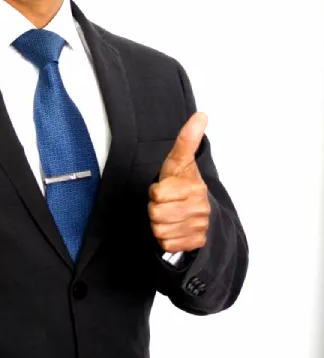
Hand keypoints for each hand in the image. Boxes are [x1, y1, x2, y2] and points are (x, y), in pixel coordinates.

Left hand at [148, 112, 210, 252]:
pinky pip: (166, 243)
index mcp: (195, 187)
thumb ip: (188, 138)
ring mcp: (200, 227)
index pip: (157, 194)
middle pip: (156, 213)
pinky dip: (166, 238)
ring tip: (170, 214)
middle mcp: (200, 208)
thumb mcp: (179, 160)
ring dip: (159, 223)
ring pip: (159, 230)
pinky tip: (175, 228)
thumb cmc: (182, 182)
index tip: (164, 187)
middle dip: (155, 208)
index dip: (155, 191)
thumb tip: (202, 114)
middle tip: (166, 202)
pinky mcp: (196, 243)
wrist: (199, 210)